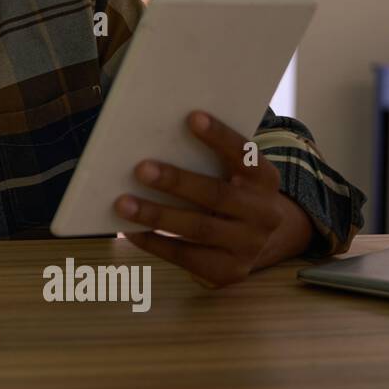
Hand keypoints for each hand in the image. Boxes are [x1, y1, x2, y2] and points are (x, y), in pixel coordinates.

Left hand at [116, 110, 313, 287]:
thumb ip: (207, 158)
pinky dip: (155, 242)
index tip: (191, 117)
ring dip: (156, 215)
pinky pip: (186, 257)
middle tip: (141, 168)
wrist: (257, 242)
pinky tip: (130, 230)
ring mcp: (249, 246)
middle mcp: (264, 213)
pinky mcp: (229, 272)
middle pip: (217, 195)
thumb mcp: (232, 174)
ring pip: (199, 228)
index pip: (245, 154)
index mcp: (265, 179)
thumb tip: (153, 138)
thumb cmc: (230, 193)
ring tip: (122, 203)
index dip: (220, 136)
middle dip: (177, 181)